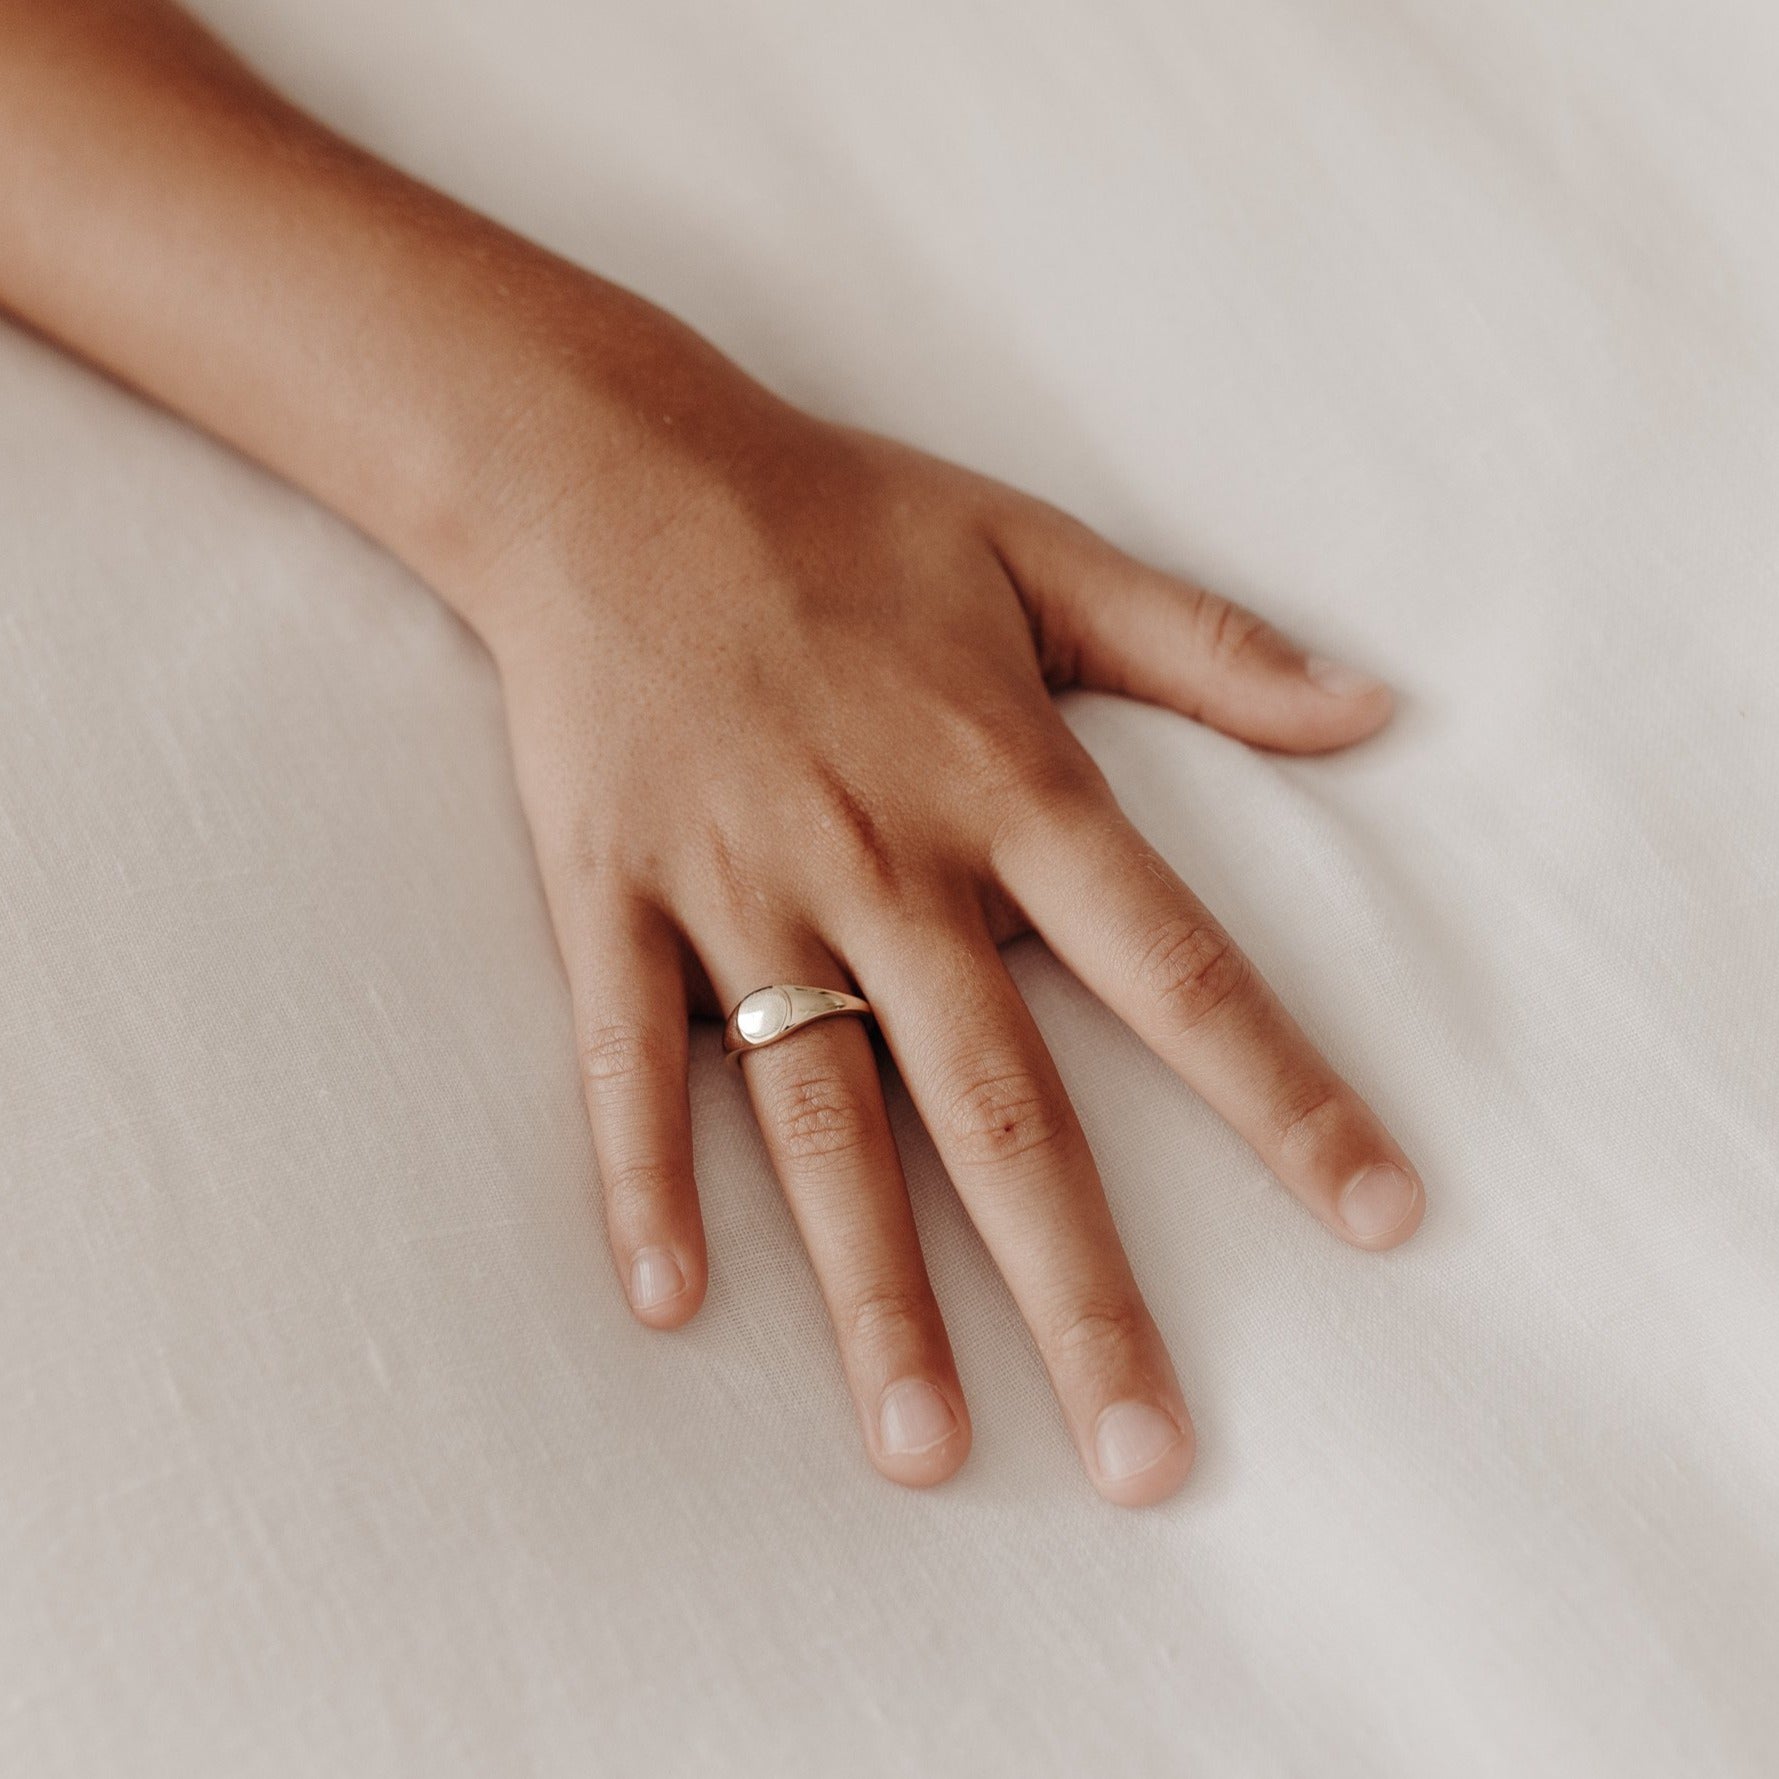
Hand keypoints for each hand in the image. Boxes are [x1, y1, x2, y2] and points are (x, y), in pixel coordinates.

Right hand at [461, 332, 1425, 1506]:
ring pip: (818, 1121)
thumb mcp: (1039, 549)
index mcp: (1005, 787)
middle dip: (1082, 1290)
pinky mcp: (614, 900)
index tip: (1380, 1219)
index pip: (1176, 971)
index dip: (1287, 1099)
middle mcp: (883, 866)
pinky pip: (626, 1060)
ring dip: (874, 1290)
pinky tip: (668, 1305)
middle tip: (1144, 1459)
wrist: (616, 474)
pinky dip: (641, 1177)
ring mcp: (740, 893)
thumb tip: (1375, 712)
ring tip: (923, 1448)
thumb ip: (1206, 643)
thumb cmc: (841, 514)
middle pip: (1003, 1107)